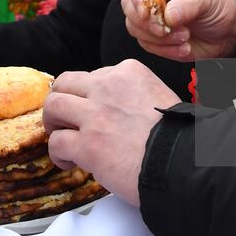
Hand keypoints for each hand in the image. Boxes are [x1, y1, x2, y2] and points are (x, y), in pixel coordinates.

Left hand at [42, 60, 179, 206]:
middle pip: (65, 83)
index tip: (93, 112)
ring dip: (53, 124)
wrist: (183, 163)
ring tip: (61, 138)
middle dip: (61, 101)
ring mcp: (95, 115)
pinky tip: (69, 162)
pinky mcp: (87, 145)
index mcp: (128, 72)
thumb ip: (133, 95)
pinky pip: (56, 142)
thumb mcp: (160, 96)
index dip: (89, 96)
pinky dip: (58, 154)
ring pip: (53, 106)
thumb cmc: (179, 136)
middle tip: (64, 120)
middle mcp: (107, 87)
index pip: (93, 76)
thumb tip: (118, 110)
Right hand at [123, 0, 235, 60]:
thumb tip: (168, 15)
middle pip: (129, 4)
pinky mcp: (150, 33)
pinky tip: (183, 47)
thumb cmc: (216, 5)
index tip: (147, 12)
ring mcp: (148, 12)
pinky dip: (164, 49)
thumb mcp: (207, 0)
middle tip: (169, 29)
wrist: (225, 31)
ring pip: (134, 26)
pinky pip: (145, 43)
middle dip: (149, 22)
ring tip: (185, 37)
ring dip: (160, 38)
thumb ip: (188, 5)